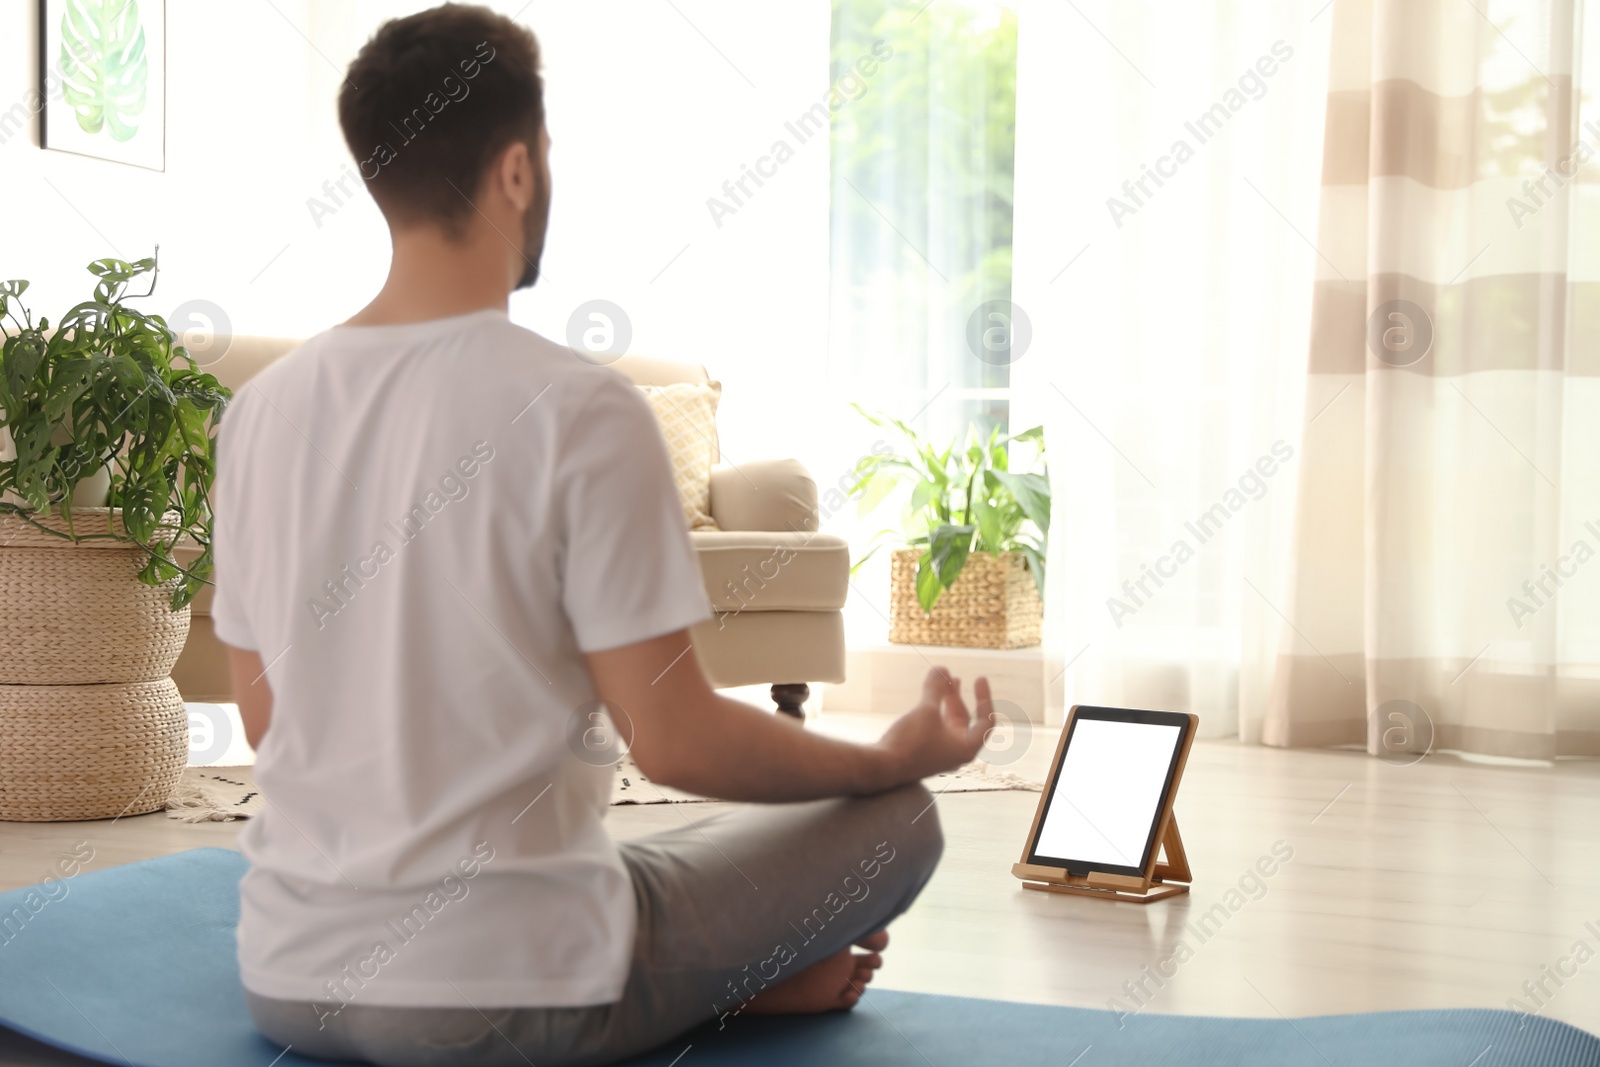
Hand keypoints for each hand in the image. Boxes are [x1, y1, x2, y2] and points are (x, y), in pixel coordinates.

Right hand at [873, 669, 994, 788]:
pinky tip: (926, 699)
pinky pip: (935, 728)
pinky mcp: (924, 752)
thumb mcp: (926, 710)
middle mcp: (956, 753)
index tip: (979, 678)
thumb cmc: (910, 742)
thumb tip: (941, 668)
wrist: (882, 767)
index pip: (986, 721)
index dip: (985, 697)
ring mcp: (939, 754)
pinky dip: (934, 711)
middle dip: (957, 696)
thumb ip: (936, 688)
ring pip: (948, 723)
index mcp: (966, 748)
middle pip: (964, 719)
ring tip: (943, 680)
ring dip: (946, 701)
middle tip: (951, 676)